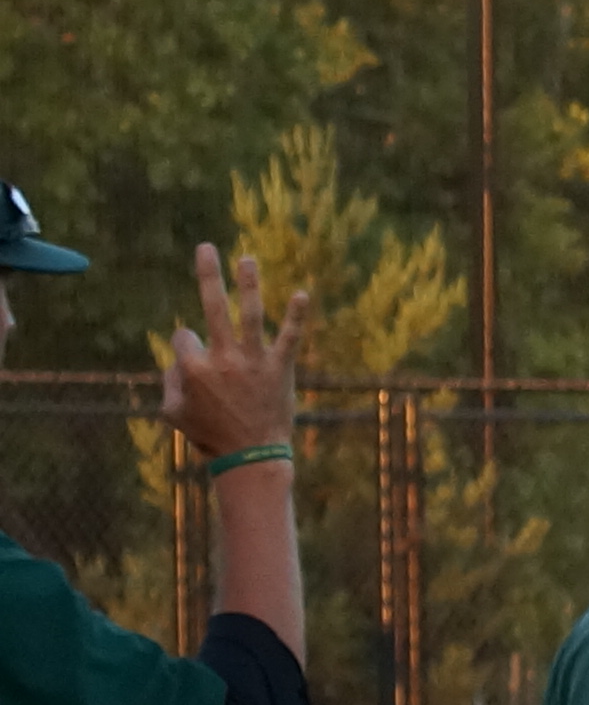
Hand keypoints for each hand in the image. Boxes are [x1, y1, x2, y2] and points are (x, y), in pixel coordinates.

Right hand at [162, 244, 308, 452]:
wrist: (250, 457)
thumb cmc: (209, 437)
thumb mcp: (173, 413)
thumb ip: (169, 382)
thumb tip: (176, 358)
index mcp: (193, 369)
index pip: (185, 338)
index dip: (187, 347)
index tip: (195, 363)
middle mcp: (222, 359)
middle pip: (212, 308)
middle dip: (208, 275)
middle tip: (207, 247)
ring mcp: (253, 361)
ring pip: (250, 315)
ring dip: (248, 284)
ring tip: (248, 258)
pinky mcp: (280, 368)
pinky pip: (290, 338)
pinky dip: (296, 317)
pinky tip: (303, 294)